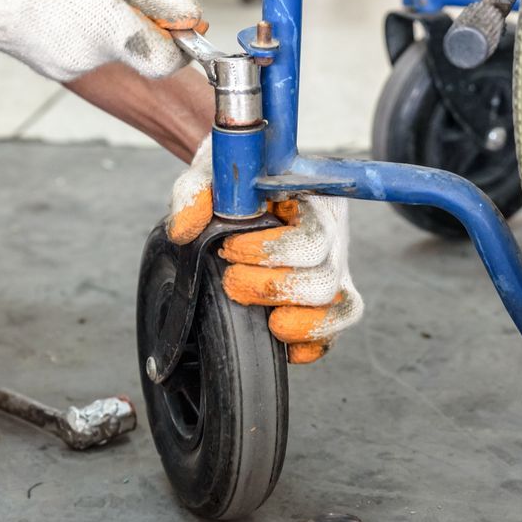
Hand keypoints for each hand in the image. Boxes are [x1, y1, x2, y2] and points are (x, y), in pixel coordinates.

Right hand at [0, 0, 200, 81]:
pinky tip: (59, 8)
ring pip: (107, 50)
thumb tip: (193, 20)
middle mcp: (93, 59)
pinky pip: (81, 52)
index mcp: (112, 33)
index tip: (175, 24)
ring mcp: (70, 67)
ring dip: (104, 26)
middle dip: (134, 24)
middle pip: (135, 51)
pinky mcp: (51, 68)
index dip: (179, 44)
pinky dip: (80, 33)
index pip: (167, 62)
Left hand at [167, 136, 363, 363]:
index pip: (311, 235)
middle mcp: (332, 238)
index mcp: (314, 202)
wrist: (234, 194)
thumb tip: (184, 231)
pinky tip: (277, 342)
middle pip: (323, 278)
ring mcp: (332, 271)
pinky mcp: (324, 302)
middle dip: (272, 288)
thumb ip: (194, 194)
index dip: (271, 250)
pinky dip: (309, 344)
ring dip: (296, 321)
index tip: (228, 247)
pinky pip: (333, 332)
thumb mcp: (208, 177)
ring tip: (259, 316)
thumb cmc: (230, 185)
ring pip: (337, 308)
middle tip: (231, 281)